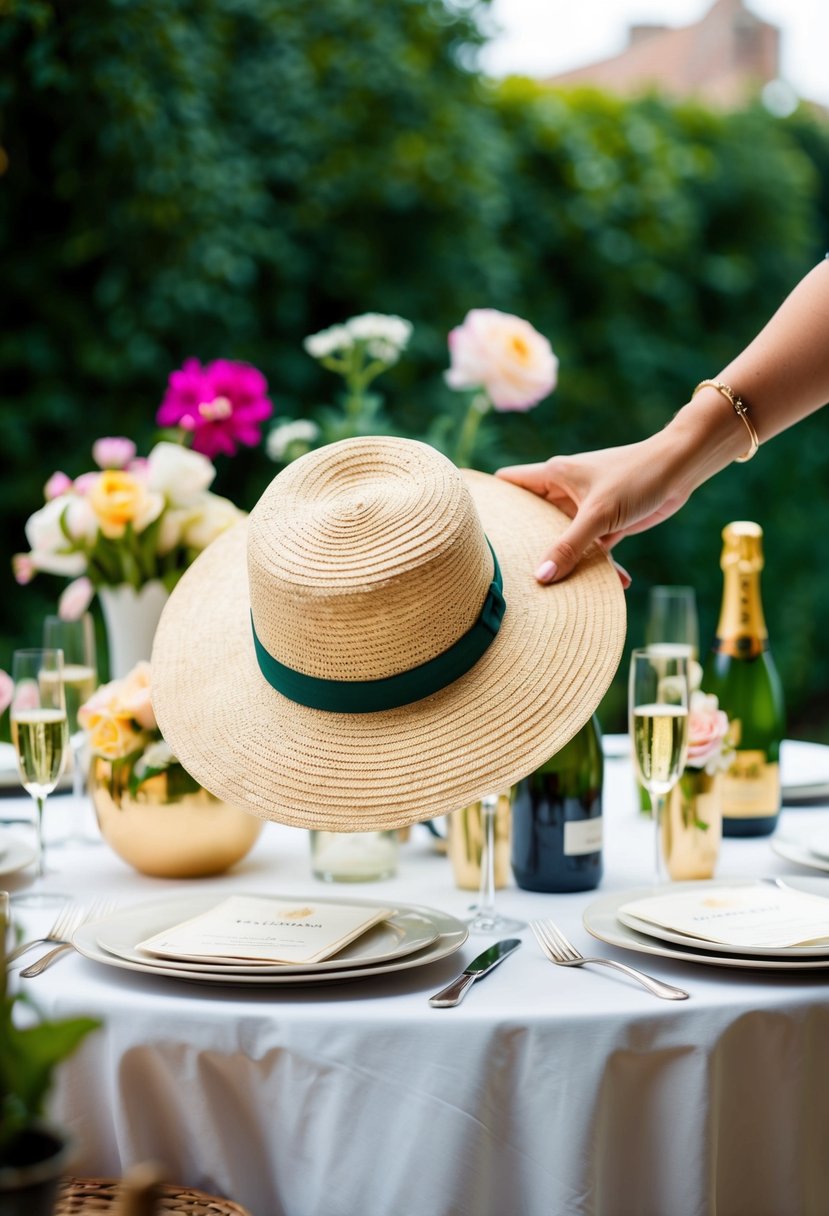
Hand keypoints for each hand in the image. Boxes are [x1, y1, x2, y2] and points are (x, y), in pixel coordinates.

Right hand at [496, 438, 692, 583]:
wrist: (680, 469)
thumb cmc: (636, 477)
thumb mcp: (599, 514)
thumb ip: (570, 546)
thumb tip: (541, 577)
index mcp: (553, 476)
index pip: (508, 483)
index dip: (489, 499)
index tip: (466, 524)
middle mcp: (564, 492)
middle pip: (532, 519)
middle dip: (524, 544)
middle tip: (503, 573)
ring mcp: (584, 509)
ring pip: (562, 539)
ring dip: (562, 560)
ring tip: (549, 591)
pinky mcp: (606, 523)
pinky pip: (593, 549)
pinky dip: (599, 566)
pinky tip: (613, 585)